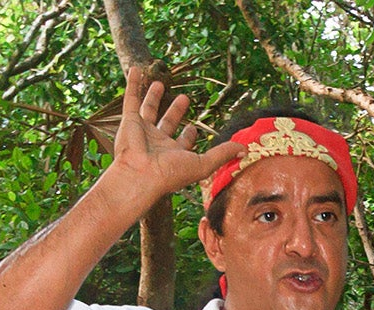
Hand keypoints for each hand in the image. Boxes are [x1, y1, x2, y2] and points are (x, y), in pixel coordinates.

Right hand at [100, 65, 241, 219]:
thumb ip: (222, 154)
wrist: (140, 175)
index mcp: (174, 154)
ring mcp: (142, 131)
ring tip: (159, 83)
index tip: (194, 128)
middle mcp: (158, 143)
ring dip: (154, 98)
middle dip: (175, 112)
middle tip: (185, 98)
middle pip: (167, 123)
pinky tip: (137, 70)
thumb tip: (244, 149)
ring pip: (149, 110)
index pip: (184, 142)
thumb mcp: (203, 164)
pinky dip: (133, 85)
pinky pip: (131, 99)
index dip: (189, 135)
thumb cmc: (170, 174)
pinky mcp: (129, 121)